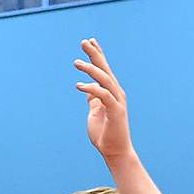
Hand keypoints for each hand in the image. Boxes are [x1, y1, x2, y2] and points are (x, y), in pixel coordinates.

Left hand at [75, 38, 133, 163]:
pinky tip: (79, 85)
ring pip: (104, 79)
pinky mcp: (116, 111)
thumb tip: (88, 89)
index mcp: (111, 92)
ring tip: (76, 62)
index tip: (89, 42)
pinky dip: (92, 88)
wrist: (115, 151)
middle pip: (105, 69)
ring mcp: (117, 101)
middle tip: (84, 42)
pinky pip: (103, 95)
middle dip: (95, 54)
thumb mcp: (95, 113)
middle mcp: (116, 93)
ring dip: (91, 69)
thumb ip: (93, 100)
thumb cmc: (105, 134)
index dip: (97, 55)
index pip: (103, 70)